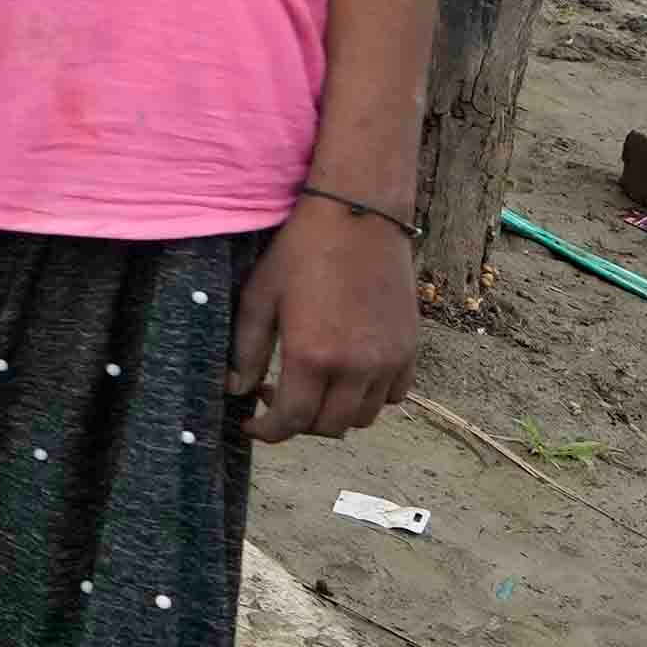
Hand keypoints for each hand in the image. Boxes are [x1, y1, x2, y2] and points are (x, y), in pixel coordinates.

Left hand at [236, 201, 420, 445]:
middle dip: (298, 423)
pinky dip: (371, 397)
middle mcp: (357, 367)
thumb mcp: (260, 296)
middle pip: (329, 427)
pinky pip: (395, 395)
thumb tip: (235, 390)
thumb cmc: (301, 251)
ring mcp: (389, 360)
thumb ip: (246, 349)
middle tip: (276, 395)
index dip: (268, 431)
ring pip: (363, 417)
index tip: (252, 424)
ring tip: (314, 384)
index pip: (292, 421)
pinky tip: (349, 373)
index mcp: (313, 355)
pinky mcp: (410, 348)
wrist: (358, 215)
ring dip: (335, 413)